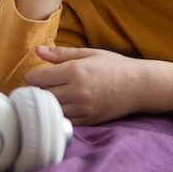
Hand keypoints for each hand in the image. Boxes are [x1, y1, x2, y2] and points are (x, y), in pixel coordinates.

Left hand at [25, 46, 172, 123]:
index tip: (36, 77)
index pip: (37, 79)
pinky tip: (62, 108)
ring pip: (51, 111)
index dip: (32, 77)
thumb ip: (62, 54)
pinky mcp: (89, 120)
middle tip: (40, 89)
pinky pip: (64, 121)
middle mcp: (77, 90)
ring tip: (50, 99)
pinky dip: (60, 115)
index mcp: (75, 71)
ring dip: (47, 106)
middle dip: (37, 93)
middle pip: (41, 96)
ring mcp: (83, 108)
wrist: (140, 86)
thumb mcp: (90, 54)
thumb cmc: (115, 66)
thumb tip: (37, 51)